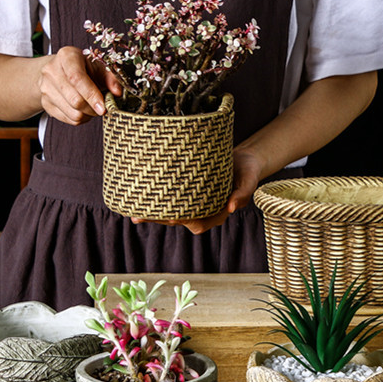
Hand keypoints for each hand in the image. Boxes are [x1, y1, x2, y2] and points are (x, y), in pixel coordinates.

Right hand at [38, 46, 121, 124]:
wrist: (59, 71)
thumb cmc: (84, 68)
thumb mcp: (99, 67)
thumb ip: (111, 78)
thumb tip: (117, 92)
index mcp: (66, 56)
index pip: (77, 79)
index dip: (92, 95)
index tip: (103, 108)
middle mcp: (51, 70)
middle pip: (75, 100)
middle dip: (93, 108)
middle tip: (102, 108)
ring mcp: (45, 88)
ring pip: (72, 113)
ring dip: (88, 115)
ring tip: (92, 107)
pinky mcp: (45, 103)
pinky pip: (68, 119)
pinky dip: (80, 119)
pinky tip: (83, 110)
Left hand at [130, 148, 264, 233]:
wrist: (242, 159)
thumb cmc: (247, 170)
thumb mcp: (249, 180)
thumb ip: (243, 194)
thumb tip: (231, 207)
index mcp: (217, 213)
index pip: (197, 222)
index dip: (182, 220)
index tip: (170, 216)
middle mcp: (203, 211)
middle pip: (178, 219)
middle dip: (159, 219)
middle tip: (140, 216)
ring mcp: (193, 203)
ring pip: (170, 212)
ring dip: (152, 214)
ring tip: (133, 212)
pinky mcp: (186, 193)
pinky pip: (170, 199)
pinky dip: (156, 200)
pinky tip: (139, 198)